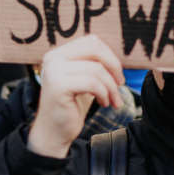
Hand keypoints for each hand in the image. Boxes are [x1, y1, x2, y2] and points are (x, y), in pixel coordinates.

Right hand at [28, 36, 124, 158]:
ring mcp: (54, 71)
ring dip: (111, 87)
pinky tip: (103, 103)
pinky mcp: (58, 86)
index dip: (109, 56)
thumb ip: (93, 64)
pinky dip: (104, 94)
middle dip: (113, 66)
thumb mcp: (84, 80)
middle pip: (94, 49)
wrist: (53, 133)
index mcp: (58, 54)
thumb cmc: (71, 106)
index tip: (117, 75)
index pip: (91, 41)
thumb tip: (115, 54)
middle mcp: (53, 59)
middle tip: (120, 84)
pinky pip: (92, 83)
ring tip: (113, 100)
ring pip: (96, 69)